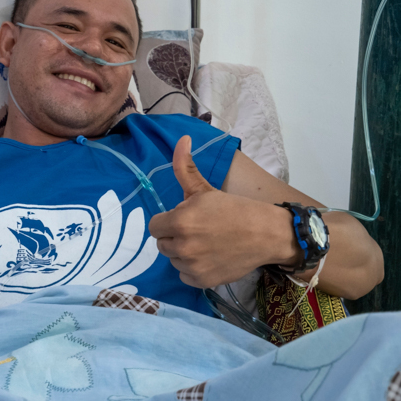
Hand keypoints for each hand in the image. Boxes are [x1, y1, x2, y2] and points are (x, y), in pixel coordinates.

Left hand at [148, 136, 293, 287]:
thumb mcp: (205, 189)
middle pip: (162, 243)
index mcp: (180, 221)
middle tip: (197, 230)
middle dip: (175, 236)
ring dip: (183, 253)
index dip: (168, 221)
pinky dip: (193, 269)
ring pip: (173, 259)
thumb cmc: (233, 209)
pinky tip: (209, 257)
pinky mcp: (203, 281)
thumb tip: (181, 139)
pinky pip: (184, 275)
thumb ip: (185, 167)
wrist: (266, 234)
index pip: (154, 226)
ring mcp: (193, 266)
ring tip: (205, 243)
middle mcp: (183, 246)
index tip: (185, 218)